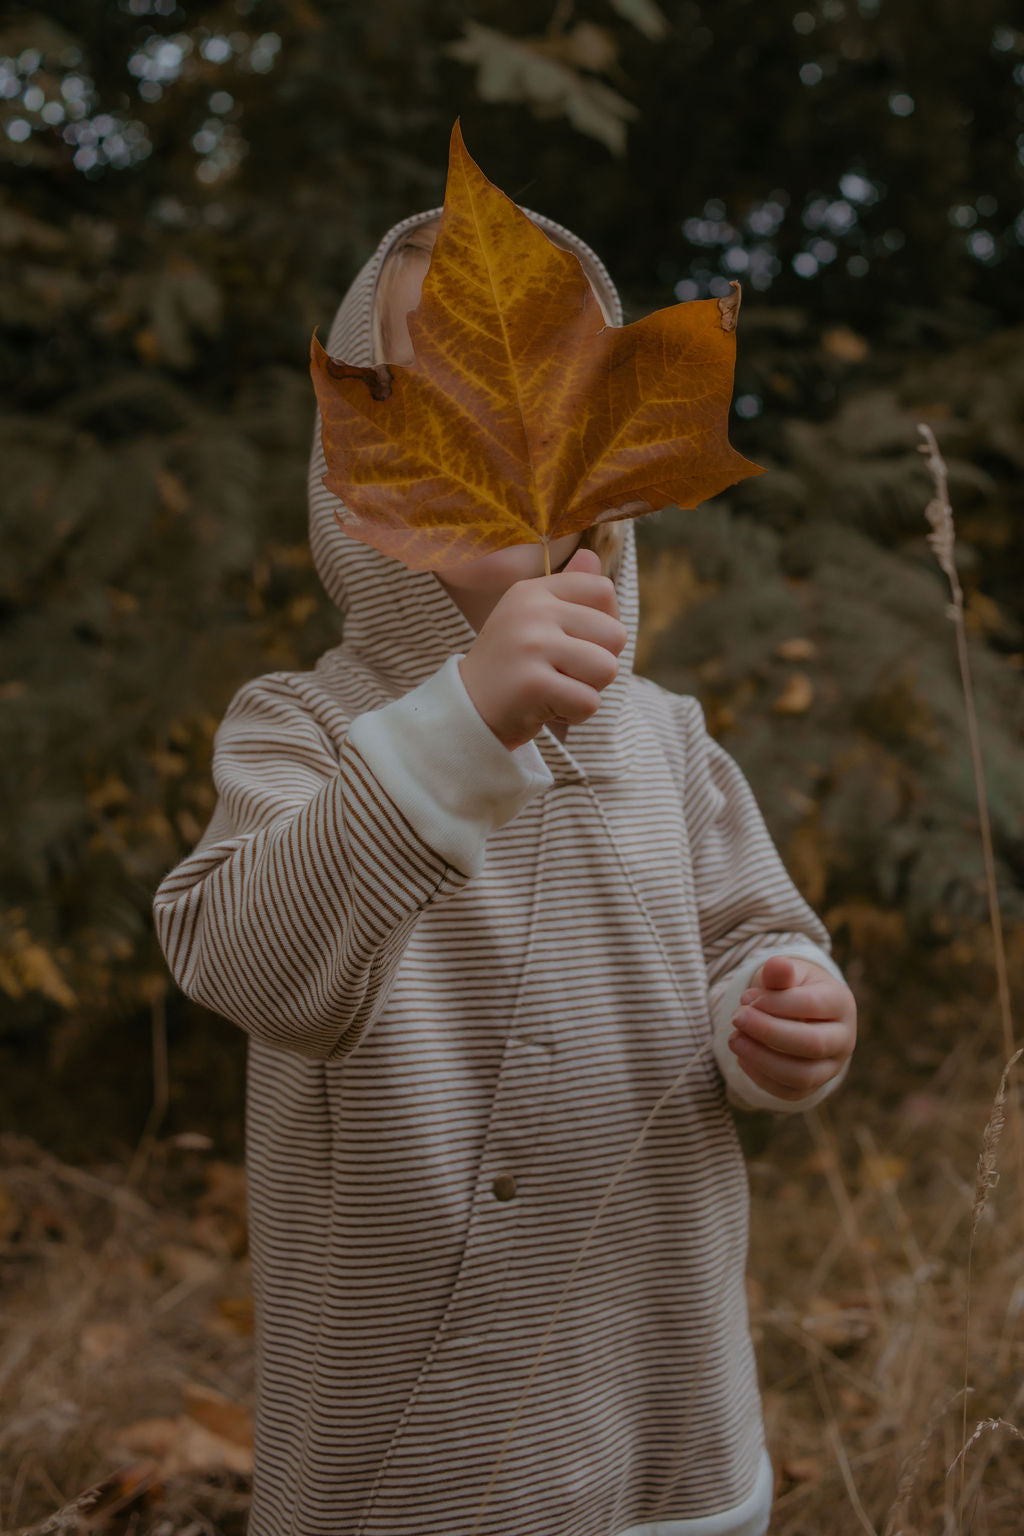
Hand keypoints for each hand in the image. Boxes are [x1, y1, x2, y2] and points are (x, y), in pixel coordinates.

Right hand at [458, 547, 627, 751]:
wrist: (467, 710)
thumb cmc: (513, 666)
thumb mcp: (535, 621)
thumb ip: (569, 590)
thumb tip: (591, 555)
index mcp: (533, 590)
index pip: (603, 591)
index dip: (604, 625)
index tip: (572, 642)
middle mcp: (531, 610)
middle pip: (615, 634)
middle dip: (598, 664)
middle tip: (560, 672)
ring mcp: (530, 645)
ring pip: (607, 669)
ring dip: (588, 690)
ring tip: (554, 688)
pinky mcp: (533, 683)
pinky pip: (589, 702)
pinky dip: (574, 714)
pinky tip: (545, 707)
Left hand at [728, 954, 855, 1102]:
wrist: (800, 1011)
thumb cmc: (792, 988)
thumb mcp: (787, 974)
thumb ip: (780, 972)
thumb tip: (777, 964)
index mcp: (841, 1002)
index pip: (811, 1006)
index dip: (774, 1003)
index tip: (745, 997)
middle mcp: (844, 1038)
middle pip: (812, 1044)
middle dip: (768, 1032)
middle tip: (736, 1018)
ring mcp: (832, 1067)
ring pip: (802, 1075)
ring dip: (762, 1059)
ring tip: (734, 1039)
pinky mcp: (814, 1086)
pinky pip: (790, 1093)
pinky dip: (762, 1079)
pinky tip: (743, 1058)